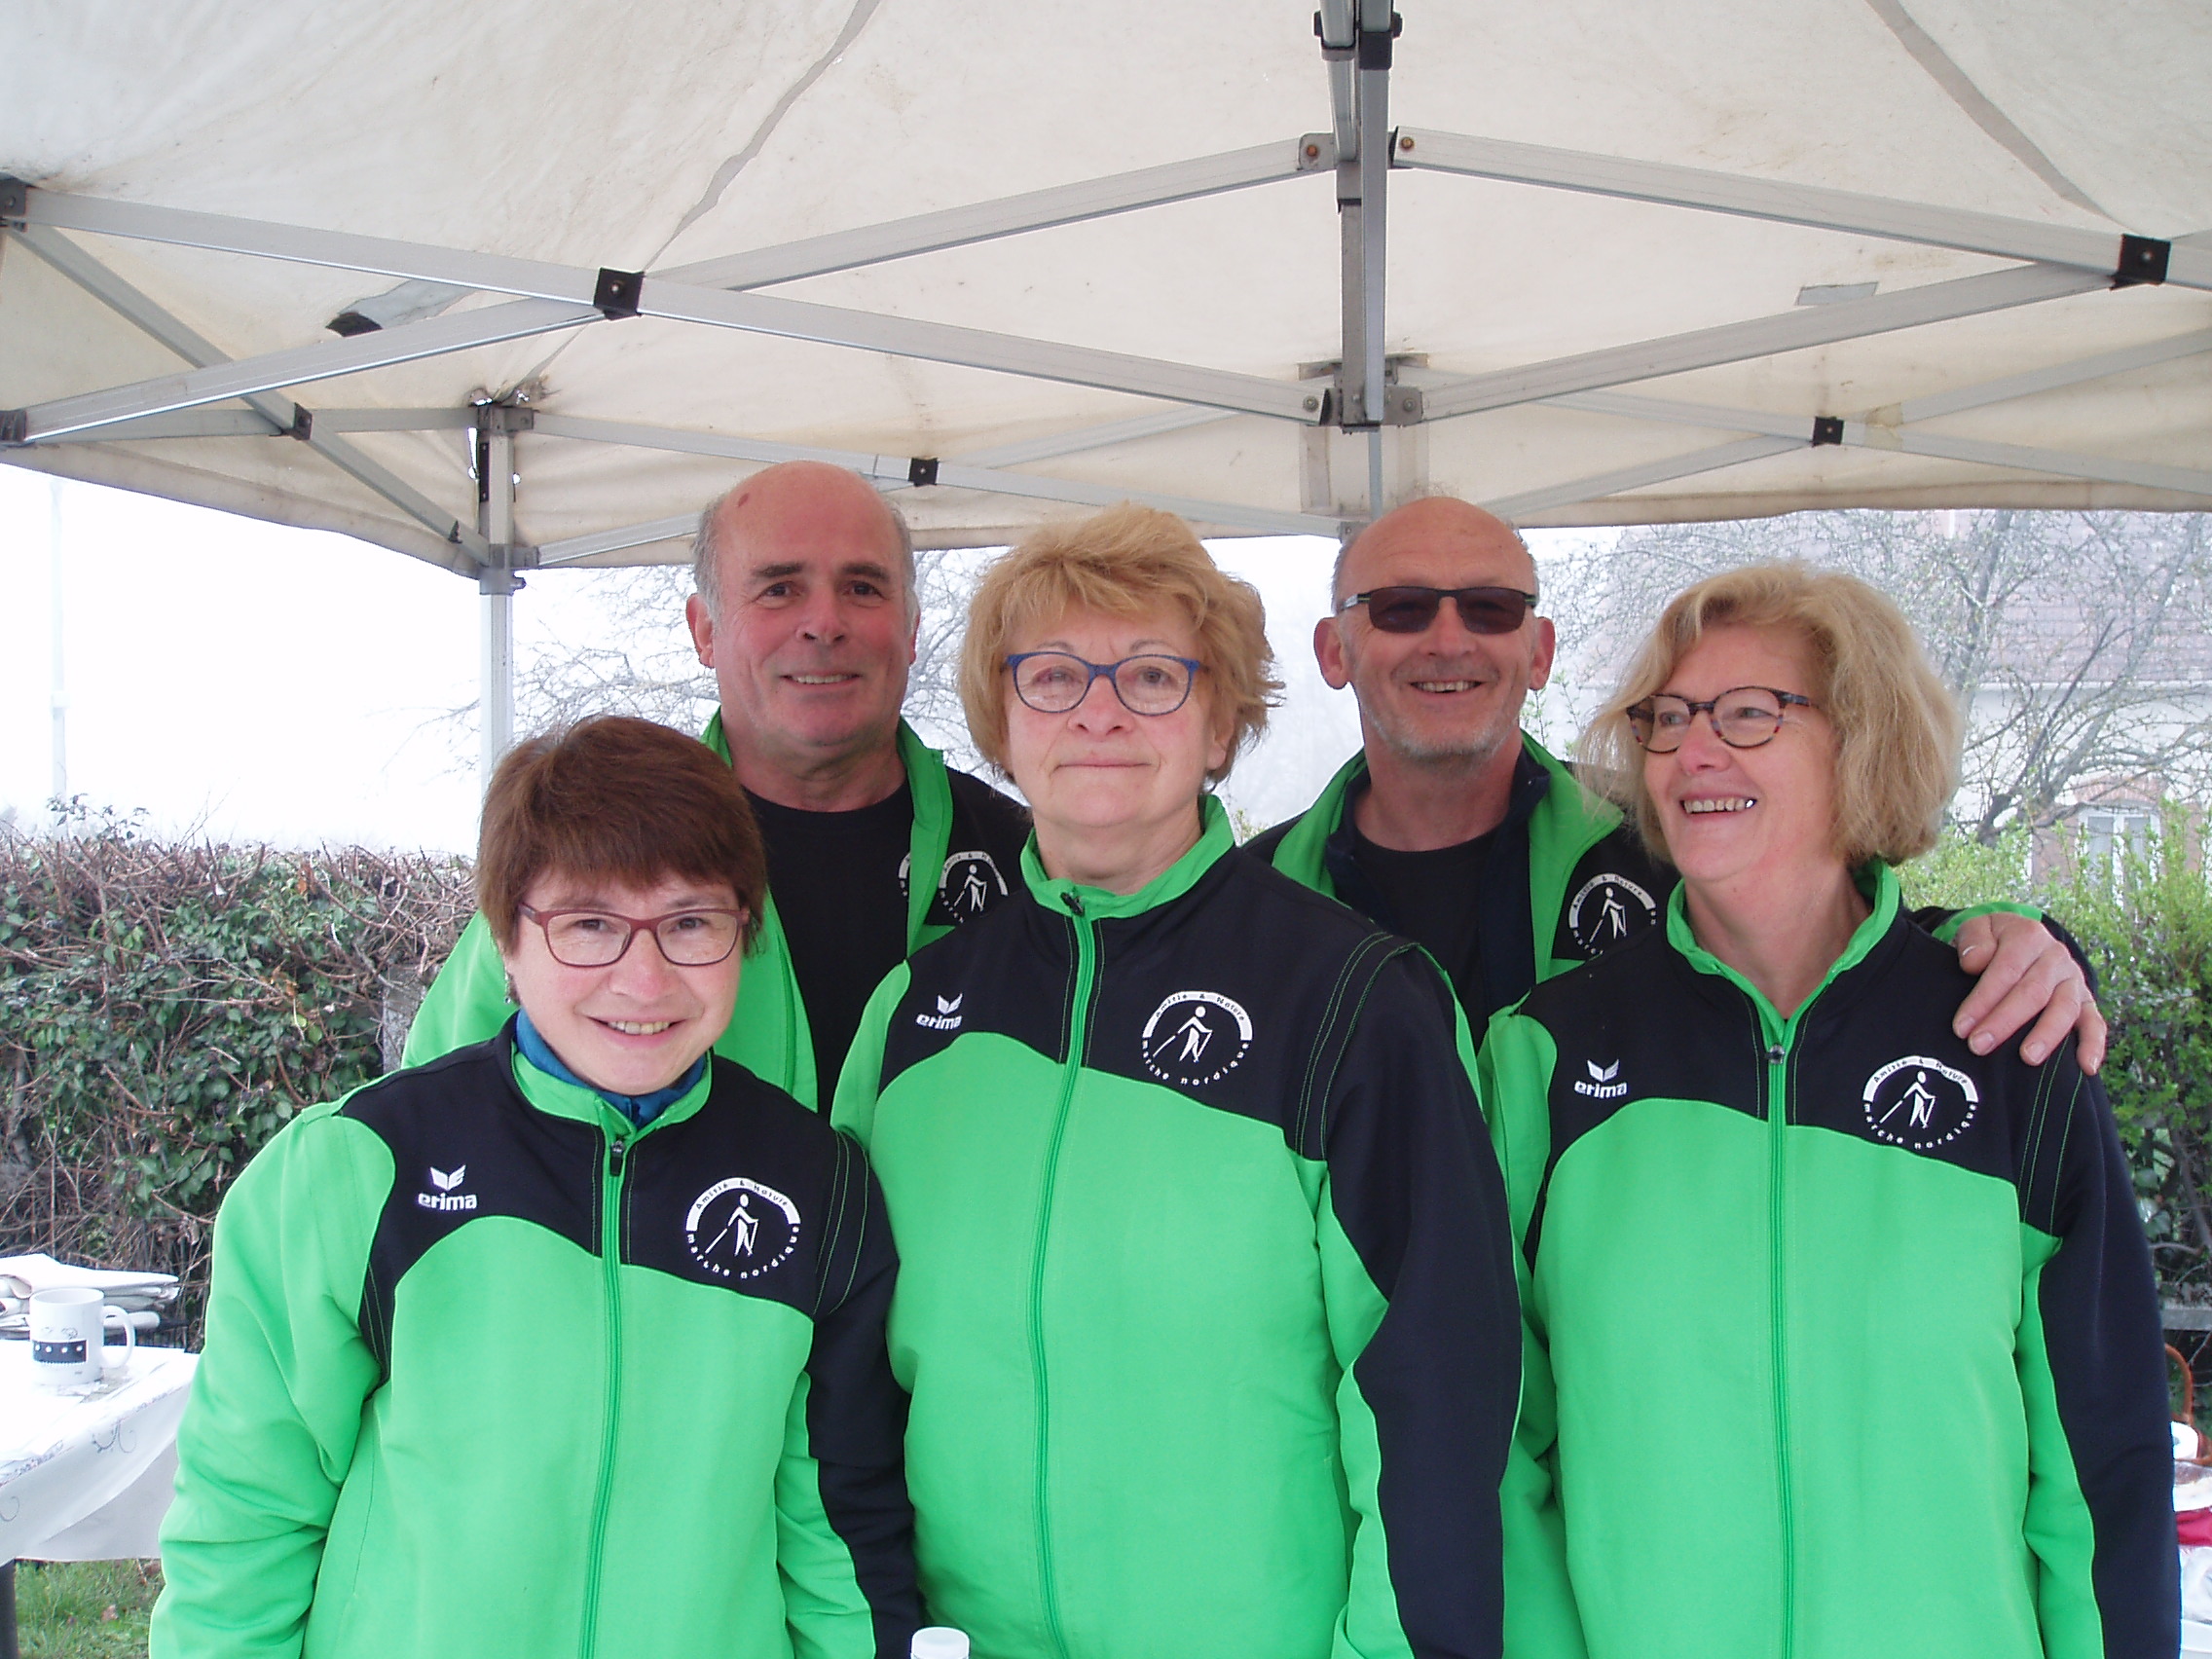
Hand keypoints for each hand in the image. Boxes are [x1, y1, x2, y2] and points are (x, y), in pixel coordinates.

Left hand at [1951, 911, 2105, 1073]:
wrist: (2018, 937)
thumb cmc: (1991, 940)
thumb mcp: (1977, 928)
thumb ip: (1973, 940)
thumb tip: (1974, 962)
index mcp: (2029, 936)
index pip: (2005, 971)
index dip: (1983, 1000)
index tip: (1961, 1027)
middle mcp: (2056, 957)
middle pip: (2033, 992)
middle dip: (2004, 1022)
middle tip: (1979, 1046)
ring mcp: (2073, 980)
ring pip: (2065, 1008)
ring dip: (2046, 1035)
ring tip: (2027, 1058)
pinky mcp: (2085, 1000)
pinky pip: (2094, 1022)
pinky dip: (2094, 1044)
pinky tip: (2086, 1067)